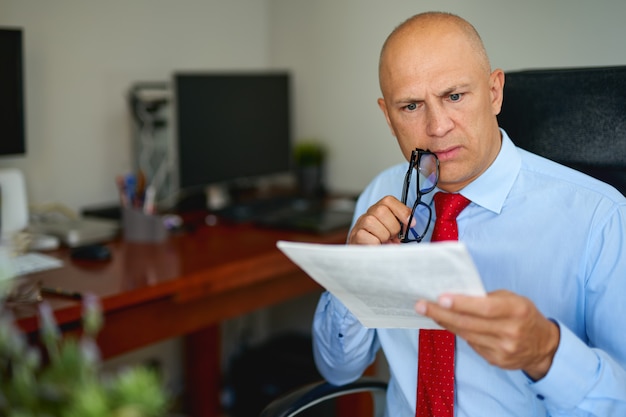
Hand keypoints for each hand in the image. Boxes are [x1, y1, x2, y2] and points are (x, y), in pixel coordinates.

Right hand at [348, 196, 413, 244]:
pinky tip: (377, 246)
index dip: (402, 210)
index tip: (411, 223)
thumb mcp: (394, 232)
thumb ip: (402, 225)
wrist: (365, 256)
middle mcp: (368, 215)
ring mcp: (360, 225)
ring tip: (384, 242)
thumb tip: (411, 223)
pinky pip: (366, 236)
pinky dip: (375, 243)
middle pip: (381, 210)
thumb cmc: (382, 243)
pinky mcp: (355, 236)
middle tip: (393, 236)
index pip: (388, 201)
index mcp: (379, 211)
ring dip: (383, 235)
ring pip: (371, 221)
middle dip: (393, 227)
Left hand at [415, 290, 559, 379]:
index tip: (440, 298)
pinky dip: (458, 332)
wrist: (543, 346)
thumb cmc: (523, 314)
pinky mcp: (496, 361)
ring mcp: (503, 349)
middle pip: (469, 323)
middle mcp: (510, 332)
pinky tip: (447, 323)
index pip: (484, 308)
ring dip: (445, 322)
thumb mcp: (512, 299)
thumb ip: (487, 298)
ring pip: (466, 335)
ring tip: (428, 311)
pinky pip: (471, 344)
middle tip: (420, 305)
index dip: (461, 304)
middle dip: (441, 314)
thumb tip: (455, 295)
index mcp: (516, 310)